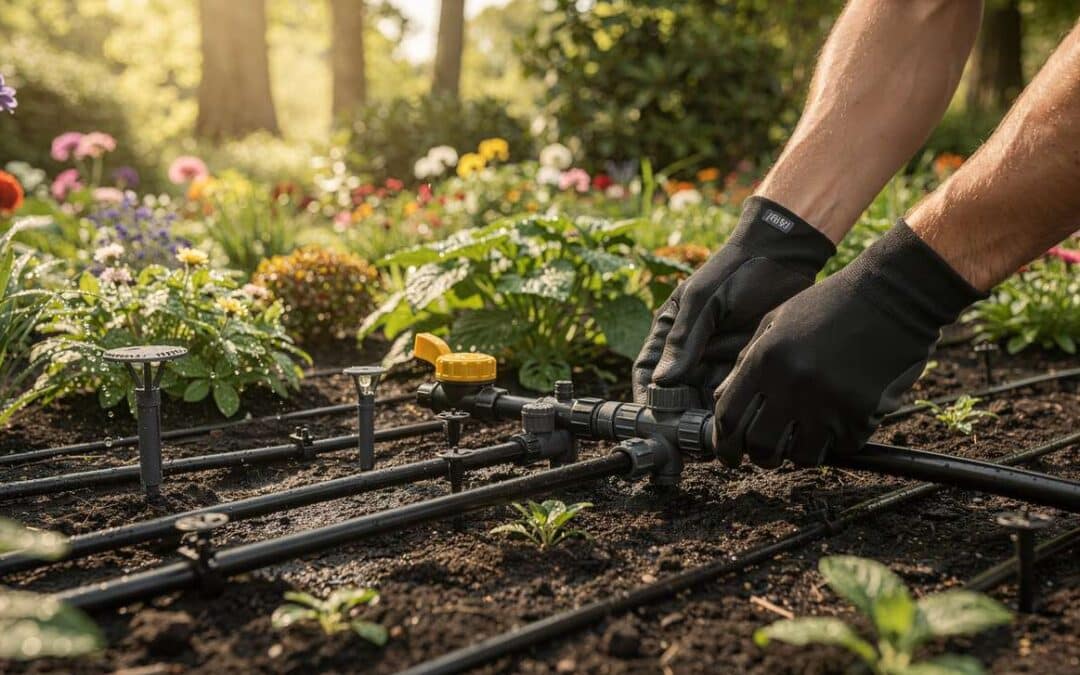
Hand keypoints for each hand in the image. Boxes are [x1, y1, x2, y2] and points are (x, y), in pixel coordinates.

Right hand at [633, 197, 834, 406]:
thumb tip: (661, 380)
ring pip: (704, 397)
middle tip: (686, 432)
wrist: (783, 258)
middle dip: (679, 413)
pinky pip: (734, 392)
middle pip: (676, 392)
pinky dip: (734, 404)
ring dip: (707, 413)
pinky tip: (738, 414)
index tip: (652, 418)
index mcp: (670, 331)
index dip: (646, 396)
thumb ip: (685, 339)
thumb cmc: (735, 271)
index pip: (648, 370)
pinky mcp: (744, 365)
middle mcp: (691, 350)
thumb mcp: (704, 300)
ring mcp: (717, 359)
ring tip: (714, 427)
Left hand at [713, 221, 982, 467]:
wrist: (892, 296)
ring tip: (803, 438)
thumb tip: (721, 401)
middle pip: (761, 446)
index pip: (729, 418)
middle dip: (760, 456)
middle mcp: (792, 385)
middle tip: (767, 453)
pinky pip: (841, 447)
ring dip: (799, 453)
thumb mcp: (776, 322)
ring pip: (801, 456)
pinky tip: (840, 421)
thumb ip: (745, 362)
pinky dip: (837, 442)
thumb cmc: (830, 305)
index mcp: (765, 360)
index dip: (725, 444)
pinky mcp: (861, 414)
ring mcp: (827, 403)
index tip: (731, 456)